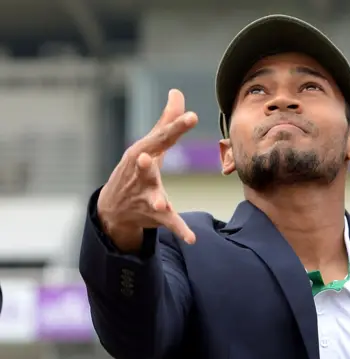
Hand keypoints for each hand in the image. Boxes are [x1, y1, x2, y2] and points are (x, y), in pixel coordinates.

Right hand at [97, 89, 197, 251]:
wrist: (113, 207)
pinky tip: (191, 238)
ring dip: (156, 199)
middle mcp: (141, 173)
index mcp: (143, 152)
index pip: (161, 138)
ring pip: (152, 197)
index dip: (175, 127)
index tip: (192, 117)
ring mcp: (145, 195)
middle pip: (145, 167)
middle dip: (144, 163)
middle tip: (147, 157)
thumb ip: (166, 120)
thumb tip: (177, 92)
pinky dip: (179, 230)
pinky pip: (168, 223)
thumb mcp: (150, 144)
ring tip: (162, 202)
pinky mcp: (154, 214)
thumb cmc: (136, 168)